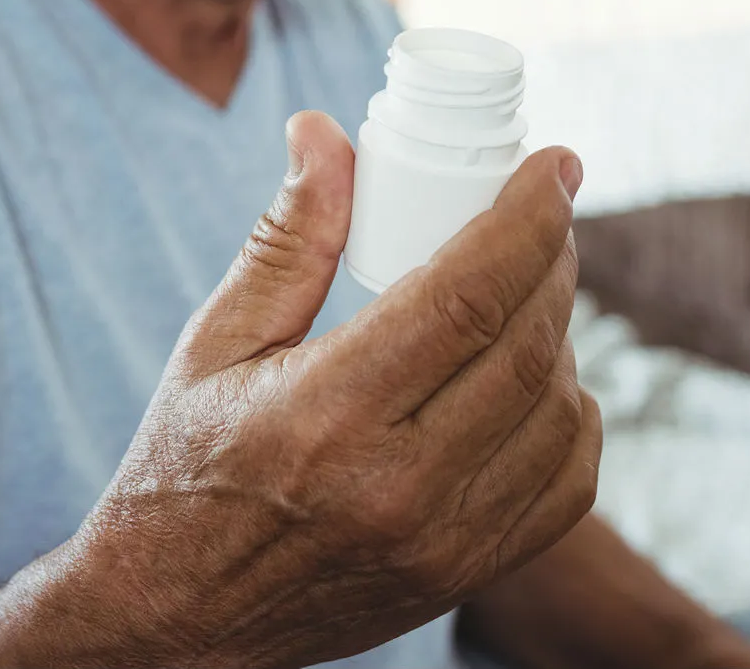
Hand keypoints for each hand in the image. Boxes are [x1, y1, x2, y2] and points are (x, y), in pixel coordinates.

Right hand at [62, 110, 598, 668]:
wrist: (177, 619)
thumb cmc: (186, 468)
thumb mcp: (216, 342)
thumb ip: (286, 237)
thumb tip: (325, 131)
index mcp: (325, 414)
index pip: (467, 294)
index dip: (528, 217)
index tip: (554, 165)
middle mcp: (396, 486)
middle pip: (527, 344)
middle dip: (553, 258)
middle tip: (545, 210)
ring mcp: (442, 543)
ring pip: (560, 411)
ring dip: (562, 332)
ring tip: (528, 287)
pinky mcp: (464, 576)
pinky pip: (567, 483)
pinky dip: (571, 414)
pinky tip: (534, 375)